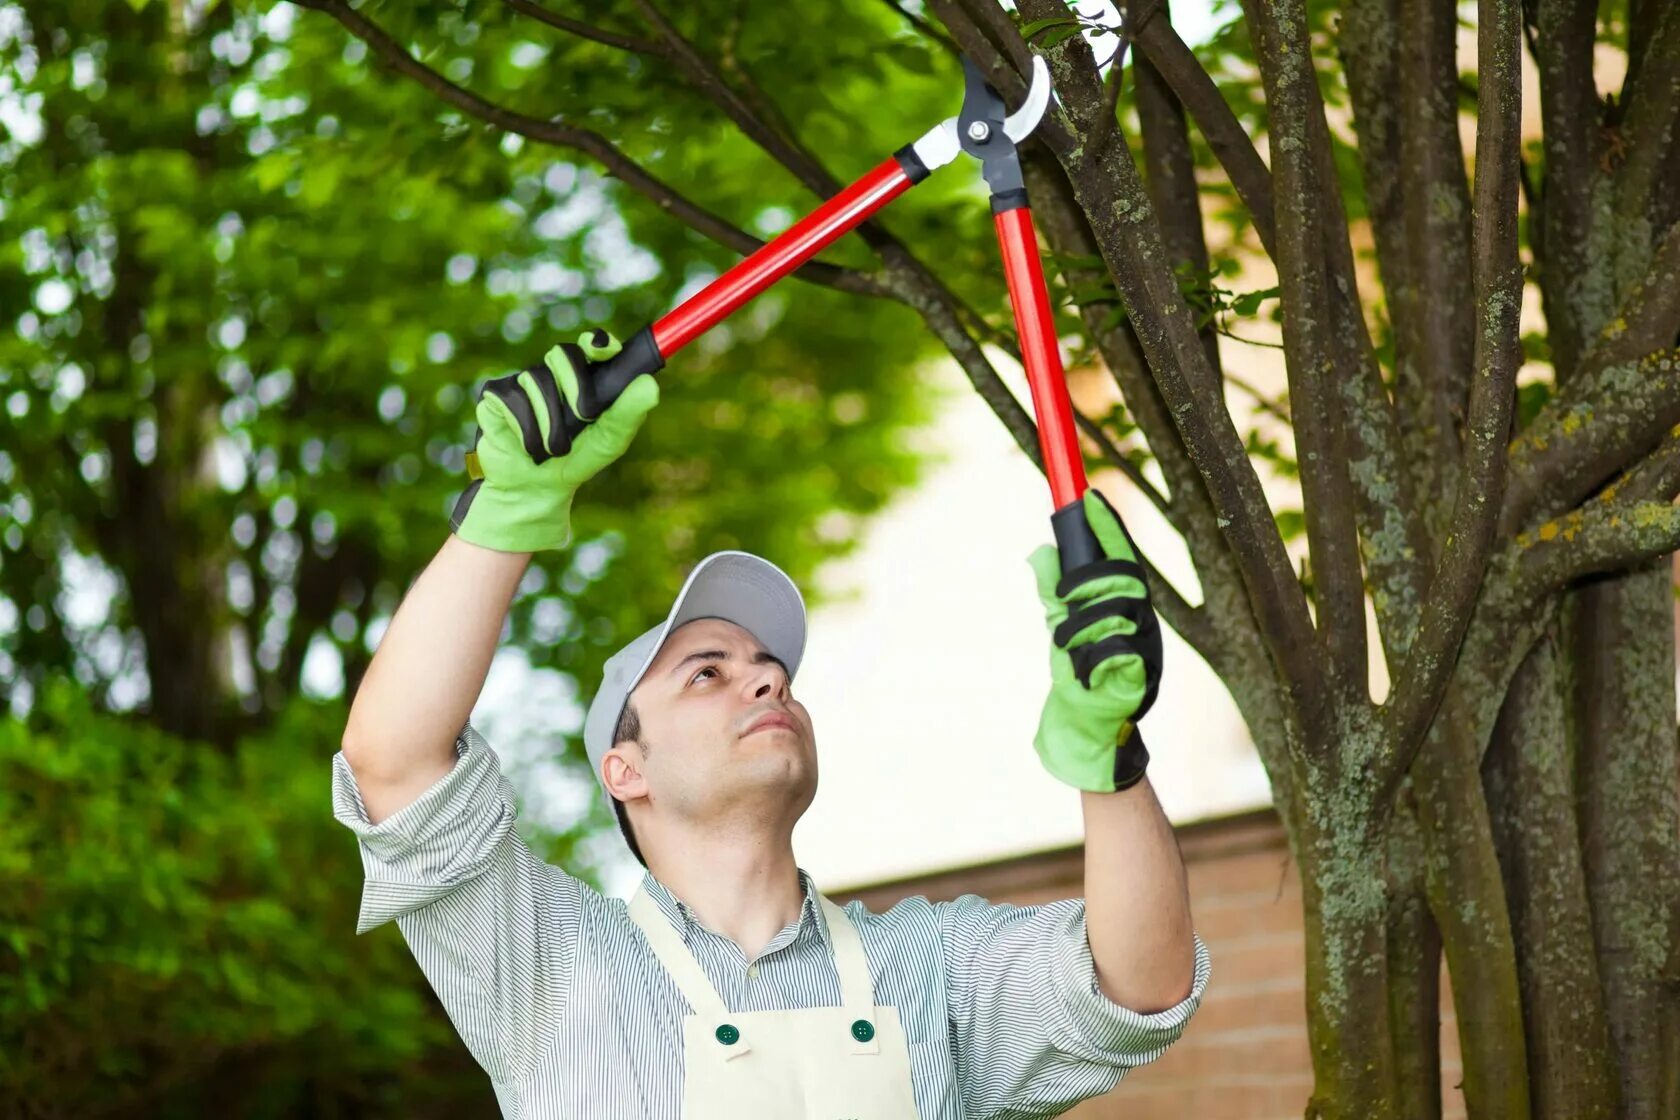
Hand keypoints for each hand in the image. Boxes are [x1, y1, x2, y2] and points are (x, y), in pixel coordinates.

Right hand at [449, 331, 658, 553]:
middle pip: (563, 354)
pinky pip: (512, 399)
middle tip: (584, 417)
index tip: (603, 350)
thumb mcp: (609, 443)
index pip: (591, 344)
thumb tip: (650, 385)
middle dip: (577, 387)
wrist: (535, 489)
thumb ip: (628, 414)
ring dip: (551, 422)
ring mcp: (523, 383)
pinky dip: (526, 429)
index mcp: (583, 377)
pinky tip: (530, 446)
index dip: (597, 342)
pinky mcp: (496, 396)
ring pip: (537, 380)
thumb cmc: (576, 460)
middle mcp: (553, 373)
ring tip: (555, 448)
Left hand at [1028, 487, 1162, 792]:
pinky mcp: (1142, 674)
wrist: (1088, 730)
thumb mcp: (1062, 628)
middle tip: (1060, 598)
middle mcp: (1142, 620)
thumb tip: (1040, 553)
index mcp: (1125, 605)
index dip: (1107, 526)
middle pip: (1123, 578)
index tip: (1087, 496)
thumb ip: (1054, 593)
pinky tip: (1082, 673)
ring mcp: (1147, 646)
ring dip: (1078, 629)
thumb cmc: (1078, 675)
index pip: (1121, 556)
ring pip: (1115, 612)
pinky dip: (1090, 659)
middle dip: (1085, 584)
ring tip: (1064, 649)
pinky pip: (1116, 650)